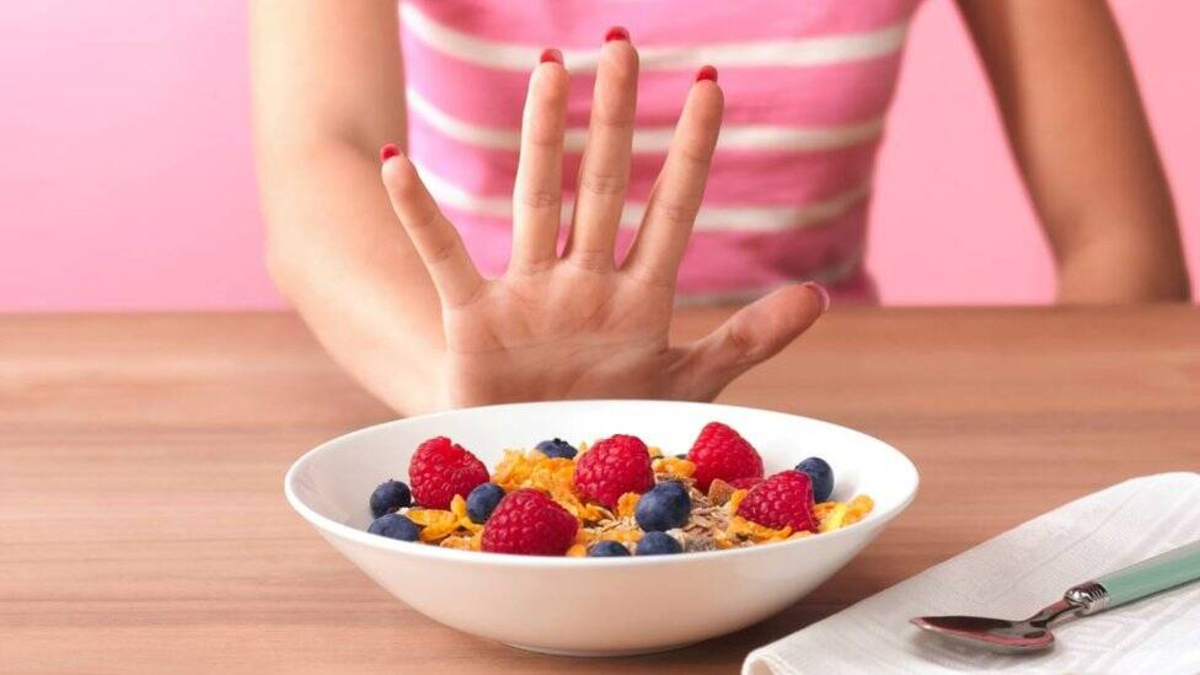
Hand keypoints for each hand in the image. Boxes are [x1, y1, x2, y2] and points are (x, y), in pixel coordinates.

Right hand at [381, 39, 826, 408]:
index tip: (709, 84)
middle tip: (621, 43)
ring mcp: (528, 296)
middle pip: (603, 184)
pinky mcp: (473, 322)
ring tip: (550, 69)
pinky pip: (443, 258)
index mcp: (639, 297)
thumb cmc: (609, 424)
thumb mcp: (687, 386)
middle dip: (615, 115)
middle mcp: (584, 282)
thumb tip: (819, 295)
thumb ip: (747, 339)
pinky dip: (419, 214)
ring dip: (542, 135)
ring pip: (536, 199)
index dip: (690, 148)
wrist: (538, 475)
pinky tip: (400, 162)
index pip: (671, 207)